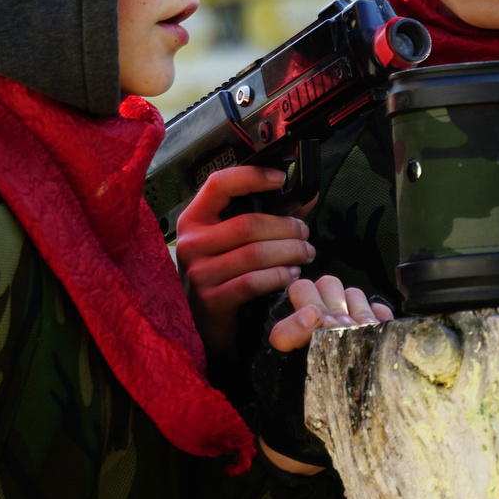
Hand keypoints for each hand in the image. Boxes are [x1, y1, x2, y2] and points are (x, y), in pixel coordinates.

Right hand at [176, 165, 315, 353]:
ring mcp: (199, 273)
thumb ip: (269, 215)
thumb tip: (307, 195)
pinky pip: (252, 282)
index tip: (280, 179)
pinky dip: (279, 276)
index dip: (252, 177)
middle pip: (247, 224)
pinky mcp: (211, 300)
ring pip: (254, 253)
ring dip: (289, 251)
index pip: (219, 184)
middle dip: (286, 227)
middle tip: (305, 233)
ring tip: (305, 253)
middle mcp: (191, 243)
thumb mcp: (235, 240)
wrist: (202, 321)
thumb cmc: (223, 271)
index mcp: (194, 218)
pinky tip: (292, 274)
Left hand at [256, 276, 392, 475]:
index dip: (311, 302)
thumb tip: (314, 313)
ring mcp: (347, 324)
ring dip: (357, 311)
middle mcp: (320, 317)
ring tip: (357, 334)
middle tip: (340, 330)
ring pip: (354, 294)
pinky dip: (380, 317)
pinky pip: (379, 311)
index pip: (303, 289)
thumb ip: (288, 334)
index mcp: (293, 320)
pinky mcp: (372, 336)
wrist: (306, 436)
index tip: (320, 324)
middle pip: (330, 284)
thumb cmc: (285, 400)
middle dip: (334, 303)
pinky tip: (375, 333)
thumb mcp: (276, 367)